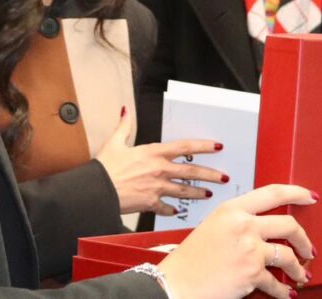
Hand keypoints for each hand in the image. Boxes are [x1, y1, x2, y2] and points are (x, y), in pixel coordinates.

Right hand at [95, 108, 227, 214]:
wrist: (97, 191)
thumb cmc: (105, 168)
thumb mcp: (115, 142)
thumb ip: (124, 126)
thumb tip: (125, 110)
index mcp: (154, 153)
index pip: (185, 147)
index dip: (203, 146)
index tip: (217, 147)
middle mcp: (160, 170)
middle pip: (191, 172)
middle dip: (210, 174)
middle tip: (224, 177)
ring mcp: (157, 188)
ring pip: (184, 191)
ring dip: (198, 193)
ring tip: (210, 194)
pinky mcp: (150, 204)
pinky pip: (166, 208)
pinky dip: (172, 210)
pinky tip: (177, 211)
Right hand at [158, 184, 316, 298]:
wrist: (176, 283)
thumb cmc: (191, 259)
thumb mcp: (213, 227)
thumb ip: (239, 222)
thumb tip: (265, 228)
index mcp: (232, 209)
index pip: (273, 193)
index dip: (297, 193)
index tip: (310, 197)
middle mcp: (243, 225)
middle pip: (289, 224)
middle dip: (305, 239)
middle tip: (309, 247)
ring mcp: (250, 249)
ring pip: (288, 255)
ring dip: (299, 268)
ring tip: (300, 273)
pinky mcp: (252, 273)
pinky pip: (277, 283)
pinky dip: (283, 291)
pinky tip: (285, 292)